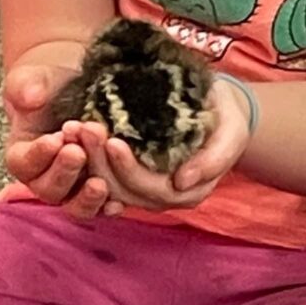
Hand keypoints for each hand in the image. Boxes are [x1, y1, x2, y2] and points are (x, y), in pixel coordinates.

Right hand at [2, 63, 104, 217]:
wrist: (76, 86)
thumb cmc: (50, 84)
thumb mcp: (35, 78)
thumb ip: (26, 86)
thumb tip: (31, 97)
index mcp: (23, 154)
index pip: (23, 163)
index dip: (37, 155)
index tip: (54, 140)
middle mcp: (46, 176)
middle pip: (48, 189)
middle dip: (64, 172)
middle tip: (78, 152)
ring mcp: (74, 186)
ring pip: (74, 205)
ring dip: (86, 198)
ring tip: (98, 184)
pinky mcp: (99, 187)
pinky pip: (102, 206)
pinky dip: (109, 207)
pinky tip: (119, 203)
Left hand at [62, 77, 253, 217]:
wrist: (220, 108)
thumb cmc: (228, 118)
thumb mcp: (232, 133)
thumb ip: (213, 159)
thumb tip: (181, 181)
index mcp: (189, 191)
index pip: (150, 188)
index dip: (127, 168)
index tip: (110, 139)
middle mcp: (164, 196)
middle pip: (123, 189)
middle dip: (99, 161)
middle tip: (82, 127)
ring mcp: (144, 187)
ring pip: (108, 184)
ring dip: (87, 159)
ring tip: (73, 128)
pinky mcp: (130, 173)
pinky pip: (103, 173)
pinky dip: (87, 157)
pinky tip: (73, 135)